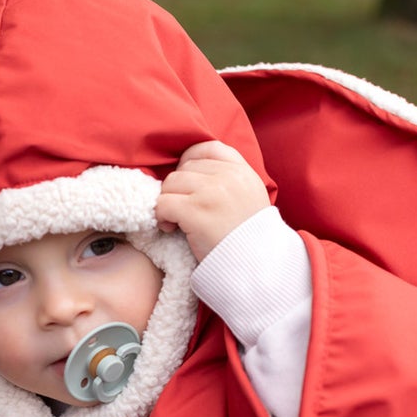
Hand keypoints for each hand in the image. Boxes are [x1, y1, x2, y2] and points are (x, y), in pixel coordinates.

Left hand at [155, 140, 270, 261]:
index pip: (206, 148)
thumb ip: (229, 178)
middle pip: (184, 169)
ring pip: (170, 184)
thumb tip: (190, 167)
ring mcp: (211, 193)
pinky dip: (161, 216)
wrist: (255, 267)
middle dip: (178, 190)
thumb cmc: (248, 238)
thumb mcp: (250, 197)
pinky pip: (163, 203)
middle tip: (182, 211)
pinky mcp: (195, 212)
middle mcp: (228, 177)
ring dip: (167, 202)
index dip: (189, 162)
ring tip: (176, 221)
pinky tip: (170, 228)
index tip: (187, 184)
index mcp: (242, 171)